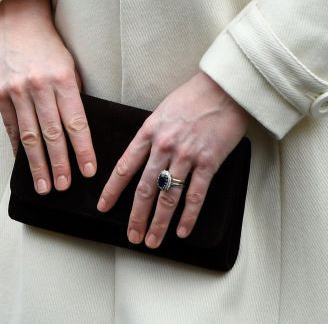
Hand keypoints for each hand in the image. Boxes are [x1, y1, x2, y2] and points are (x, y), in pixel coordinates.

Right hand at [0, 0, 96, 194]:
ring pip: (30, 136)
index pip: (76, 122)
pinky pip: (11, 127)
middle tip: (64, 187)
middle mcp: (39, 86)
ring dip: (37, 164)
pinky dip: (18, 148)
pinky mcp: (0, 94)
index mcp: (63, 78)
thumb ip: (72, 95)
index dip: (83, 149)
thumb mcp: (69, 64)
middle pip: (52, 133)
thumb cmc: (51, 46)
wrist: (18, 22)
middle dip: (59, 164)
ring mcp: (17, 91)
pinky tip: (23, 164)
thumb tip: (77, 133)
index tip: (88, 171)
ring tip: (44, 186)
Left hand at [97, 71, 247, 247]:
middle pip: (145, 188)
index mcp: (150, 131)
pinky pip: (195, 195)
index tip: (104, 206)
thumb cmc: (194, 95)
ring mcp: (186, 155)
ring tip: (152, 241)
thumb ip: (153, 133)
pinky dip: (188, 216)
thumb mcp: (164, 110)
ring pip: (168, 196)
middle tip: (132, 236)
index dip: (113, 189)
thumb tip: (144, 156)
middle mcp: (164, 145)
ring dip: (159, 222)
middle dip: (136, 216)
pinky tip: (182, 231)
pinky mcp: (208, 161)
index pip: (125, 166)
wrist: (224, 87)